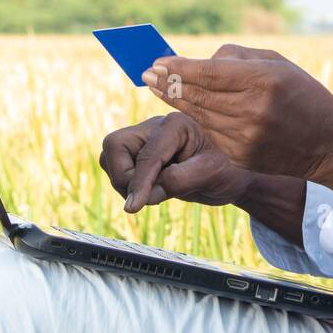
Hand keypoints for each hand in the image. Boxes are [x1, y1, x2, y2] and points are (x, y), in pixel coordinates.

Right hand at [99, 112, 256, 212]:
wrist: (223, 178)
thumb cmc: (222, 173)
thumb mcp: (209, 175)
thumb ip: (179, 181)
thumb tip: (145, 193)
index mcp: (176, 124)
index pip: (147, 154)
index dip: (138, 182)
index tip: (132, 207)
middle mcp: (155, 126)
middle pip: (115, 145)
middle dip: (124, 175)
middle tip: (150, 195)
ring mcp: (143, 138)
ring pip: (109, 156)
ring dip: (124, 180)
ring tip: (156, 191)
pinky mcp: (136, 152)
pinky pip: (113, 166)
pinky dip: (124, 182)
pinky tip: (149, 188)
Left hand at [139, 44, 332, 207]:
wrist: (329, 143)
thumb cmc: (303, 94)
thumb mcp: (278, 64)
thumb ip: (237, 58)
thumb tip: (199, 62)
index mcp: (264, 81)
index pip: (209, 73)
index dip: (179, 68)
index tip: (158, 61)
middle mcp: (253, 111)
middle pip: (198, 95)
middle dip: (168, 82)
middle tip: (147, 73)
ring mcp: (246, 138)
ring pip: (199, 115)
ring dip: (176, 101)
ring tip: (159, 86)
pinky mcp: (241, 158)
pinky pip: (210, 133)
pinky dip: (197, 119)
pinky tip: (187, 107)